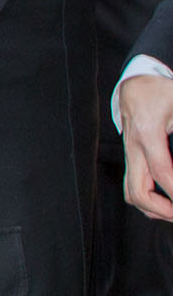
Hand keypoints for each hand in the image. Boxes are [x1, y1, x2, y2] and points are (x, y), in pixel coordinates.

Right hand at [122, 74, 172, 220]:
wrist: (136, 85)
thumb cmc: (161, 92)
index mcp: (147, 133)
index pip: (161, 172)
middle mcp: (134, 147)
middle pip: (137, 191)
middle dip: (162, 210)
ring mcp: (129, 154)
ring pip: (131, 193)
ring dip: (153, 209)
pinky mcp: (130, 158)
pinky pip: (132, 186)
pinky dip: (148, 200)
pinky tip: (166, 200)